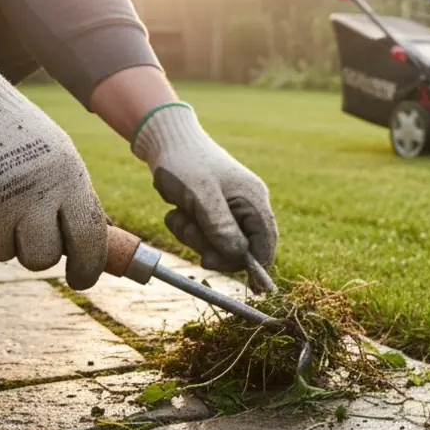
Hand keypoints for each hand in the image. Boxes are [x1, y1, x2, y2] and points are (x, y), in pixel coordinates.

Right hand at [0, 43, 109, 288]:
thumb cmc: (15, 134)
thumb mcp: (59, 158)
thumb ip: (74, 199)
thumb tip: (98, 244)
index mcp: (67, 180)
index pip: (89, 239)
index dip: (88, 268)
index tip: (81, 279)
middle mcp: (33, 194)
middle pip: (41, 258)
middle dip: (35, 254)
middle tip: (26, 232)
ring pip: (0, 252)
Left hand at [130, 102, 276, 273]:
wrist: (164, 138)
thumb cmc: (184, 162)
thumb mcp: (201, 196)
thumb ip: (221, 228)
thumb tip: (239, 257)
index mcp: (253, 199)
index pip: (266, 242)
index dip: (259, 266)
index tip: (252, 290)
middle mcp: (247, 204)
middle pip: (241, 247)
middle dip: (213, 247)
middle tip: (191, 235)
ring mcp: (230, 207)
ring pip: (218, 242)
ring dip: (194, 236)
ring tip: (178, 214)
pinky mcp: (212, 209)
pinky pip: (204, 233)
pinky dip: (187, 228)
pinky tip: (176, 210)